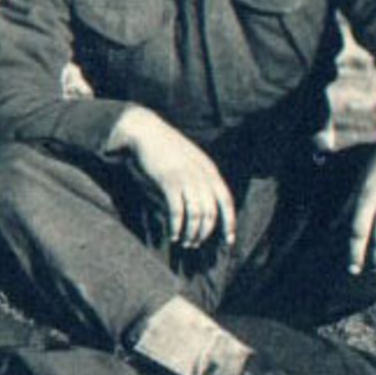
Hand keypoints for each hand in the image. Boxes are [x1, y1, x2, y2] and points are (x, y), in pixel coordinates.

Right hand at [109, 107, 235, 250]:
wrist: (146, 131)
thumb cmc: (166, 149)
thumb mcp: (190, 162)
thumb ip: (197, 181)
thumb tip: (201, 207)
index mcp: (210, 170)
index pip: (226, 200)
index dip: (230, 222)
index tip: (228, 241)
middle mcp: (201, 175)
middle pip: (211, 212)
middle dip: (204, 232)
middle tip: (195, 243)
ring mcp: (185, 177)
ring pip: (196, 214)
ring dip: (191, 232)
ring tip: (185, 242)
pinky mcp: (168, 181)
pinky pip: (177, 211)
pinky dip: (176, 226)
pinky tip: (173, 235)